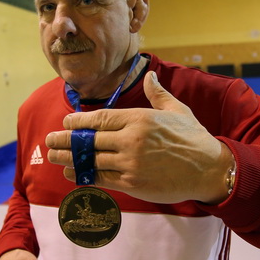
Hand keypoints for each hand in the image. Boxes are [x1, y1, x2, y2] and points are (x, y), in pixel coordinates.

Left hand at [46, 71, 234, 203]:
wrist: (210, 170)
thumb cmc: (194, 139)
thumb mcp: (177, 110)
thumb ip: (158, 93)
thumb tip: (149, 75)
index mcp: (139, 118)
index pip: (100, 118)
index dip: (78, 121)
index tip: (65, 121)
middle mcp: (131, 139)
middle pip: (89, 140)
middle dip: (66, 140)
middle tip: (49, 140)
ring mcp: (131, 163)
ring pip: (92, 160)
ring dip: (70, 159)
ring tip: (54, 156)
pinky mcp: (133, 183)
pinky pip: (102, 178)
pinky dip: (85, 176)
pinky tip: (73, 173)